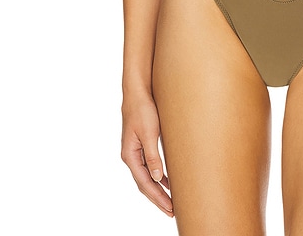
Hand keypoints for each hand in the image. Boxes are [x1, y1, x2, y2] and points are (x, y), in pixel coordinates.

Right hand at [121, 91, 173, 216]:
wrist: (138, 91)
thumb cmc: (143, 109)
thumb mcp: (149, 133)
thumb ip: (152, 156)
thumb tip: (158, 178)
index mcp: (130, 156)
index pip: (145, 183)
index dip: (158, 197)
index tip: (170, 208)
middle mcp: (131, 156)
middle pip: (145, 184)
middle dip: (158, 198)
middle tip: (172, 211)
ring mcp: (135, 151)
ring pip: (147, 177)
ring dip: (158, 189)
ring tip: (171, 201)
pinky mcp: (141, 144)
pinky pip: (149, 166)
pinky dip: (158, 176)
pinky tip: (167, 180)